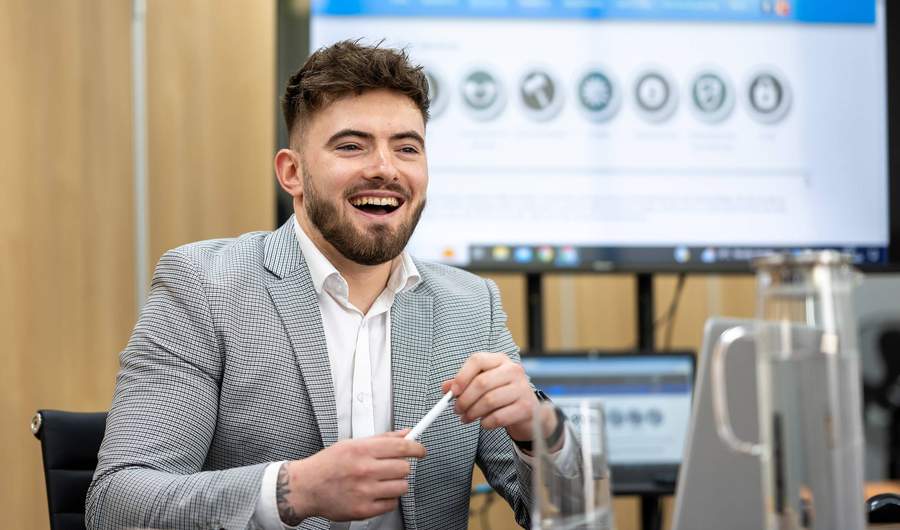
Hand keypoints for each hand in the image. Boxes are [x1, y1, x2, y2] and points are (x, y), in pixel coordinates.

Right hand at [277, 430, 425, 523]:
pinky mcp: (364, 510)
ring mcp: (365, 491)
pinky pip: (392, 504)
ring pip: (402, 487)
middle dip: (402, 466)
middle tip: (393, 467)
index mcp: (362, 450)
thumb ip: (381, 439)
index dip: (417, 448)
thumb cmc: (328, 465)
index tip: (421, 450)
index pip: (401, 447)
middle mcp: (364, 470)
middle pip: (404, 467)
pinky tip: (376, 493)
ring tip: (383, 481)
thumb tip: (404, 434)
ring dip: (396, 483)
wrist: (307, 487)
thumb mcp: (352, 444)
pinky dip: (388, 499)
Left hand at [442, 352, 548, 442]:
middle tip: (457, 410)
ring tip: (467, 418)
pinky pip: (499, 417)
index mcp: (500, 360)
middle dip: (464, 400)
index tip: (453, 392)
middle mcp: (513, 370)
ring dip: (473, 413)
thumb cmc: (502, 395)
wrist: (529, 411)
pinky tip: (484, 423)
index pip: (478, 360)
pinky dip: (486, 422)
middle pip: (482, 383)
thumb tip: (445, 387)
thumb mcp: (484, 384)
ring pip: (489, 401)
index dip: (462, 376)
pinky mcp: (526, 408)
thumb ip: (464, 383)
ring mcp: (522, 388)